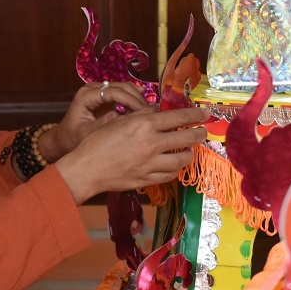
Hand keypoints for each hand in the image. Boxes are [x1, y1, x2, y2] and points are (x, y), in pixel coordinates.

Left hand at [40, 80, 153, 163]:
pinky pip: (124, 93)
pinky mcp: (106, 96)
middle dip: (136, 98)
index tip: (142, 111)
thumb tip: (123, 116)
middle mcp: (92, 89)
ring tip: (150, 111)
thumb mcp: (87, 134)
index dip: (129, 99)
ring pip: (124, 88)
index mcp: (85, 96)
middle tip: (150, 111)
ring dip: (138, 98)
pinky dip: (135, 99)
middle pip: (120, 86)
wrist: (64, 139)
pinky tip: (145, 108)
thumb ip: (104, 124)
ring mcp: (99, 91)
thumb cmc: (72, 138)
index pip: (111, 92)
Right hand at [53, 107, 206, 203]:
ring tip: (188, 150)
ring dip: (189, 153)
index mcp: (144, 125)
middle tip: (202, 132)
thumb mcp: (117, 121)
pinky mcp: (148, 179)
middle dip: (199, 134)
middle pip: (187, 138)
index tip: (204, 114)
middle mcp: (152, 144)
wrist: (86, 169)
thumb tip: (156, 110)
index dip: (195, 115)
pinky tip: (173, 165)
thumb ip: (140, 115)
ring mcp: (151, 164)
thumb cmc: (97, 142)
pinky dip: (174, 169)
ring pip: (182, 159)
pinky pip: (169, 174)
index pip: (179, 117)